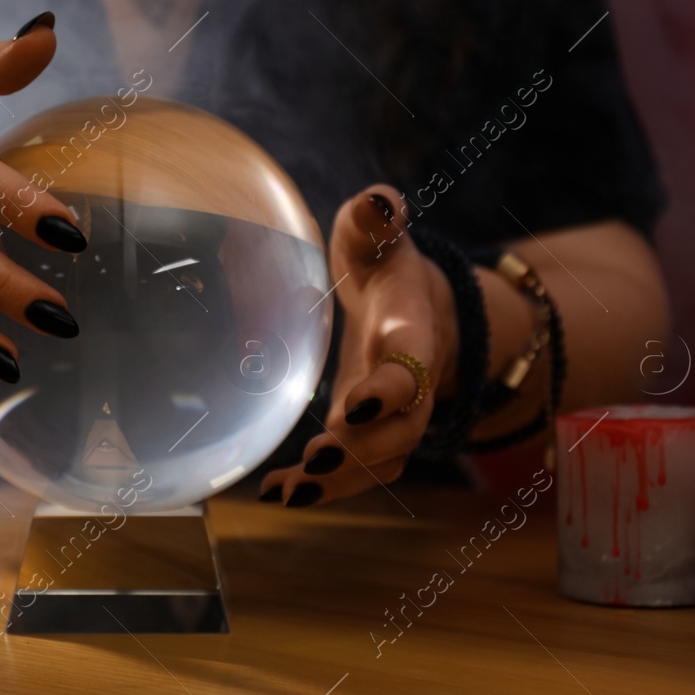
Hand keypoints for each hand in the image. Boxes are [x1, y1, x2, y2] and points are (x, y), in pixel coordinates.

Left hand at [257, 185, 457, 506]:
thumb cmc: (385, 263)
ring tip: (287, 492)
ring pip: (383, 460)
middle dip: (365, 449)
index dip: (389, 391)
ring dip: (340, 482)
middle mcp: (412, 378)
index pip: (411, 364)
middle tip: (317, 458)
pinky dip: (323, 487)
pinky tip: (278, 492)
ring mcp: (394, 414)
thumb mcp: (379, 236)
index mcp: (411, 328)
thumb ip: (376, 220)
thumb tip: (381, 201)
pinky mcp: (370, 432)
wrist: (417, 305)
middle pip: (404, 427)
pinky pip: (358, 470)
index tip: (353, 407)